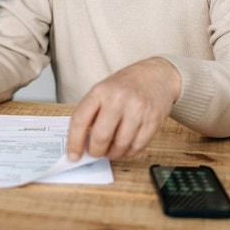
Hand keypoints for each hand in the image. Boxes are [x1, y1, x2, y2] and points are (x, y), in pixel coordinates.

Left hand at [66, 57, 180, 160]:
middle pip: (101, 136)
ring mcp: (137, 109)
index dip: (74, 142)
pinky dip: (129, 152)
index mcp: (100, 91)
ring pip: (120, 145)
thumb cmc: (126, 85)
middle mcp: (118, 98)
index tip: (73, 156)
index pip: (80, 120)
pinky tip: (126, 146)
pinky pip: (138, 146)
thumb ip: (91, 113)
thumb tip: (81, 143)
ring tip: (111, 150)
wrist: (157, 74)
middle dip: (96, 151)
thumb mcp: (103, 90)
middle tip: (96, 152)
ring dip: (113, 153)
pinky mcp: (153, 119)